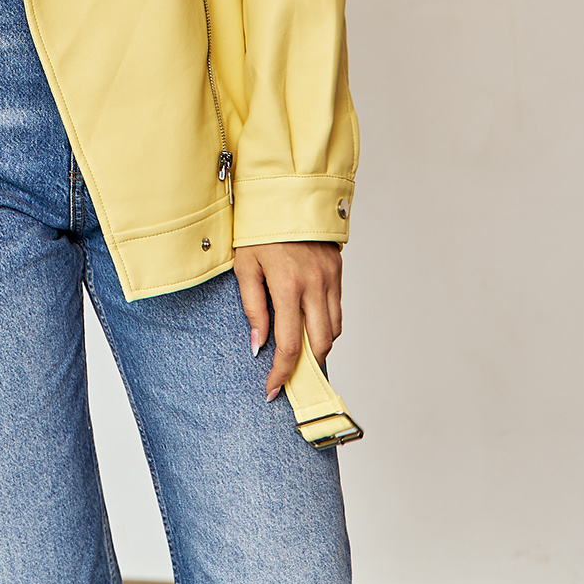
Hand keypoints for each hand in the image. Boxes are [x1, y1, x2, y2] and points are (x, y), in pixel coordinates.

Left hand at [233, 242, 342, 402]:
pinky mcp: (338, 271)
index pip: (288, 344)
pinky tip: (308, 326)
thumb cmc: (258, 231)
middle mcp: (314, 284)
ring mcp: (330, 278)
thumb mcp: (245, 268)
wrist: (285, 194)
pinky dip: (325, 326)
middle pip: (319, 344)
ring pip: (333, 330)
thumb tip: (258, 345)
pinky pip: (336, 310)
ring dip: (317, 347)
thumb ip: (253, 309)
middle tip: (290, 378)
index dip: (281, 373)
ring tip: (298, 353)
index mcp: (287, 285)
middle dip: (305, 366)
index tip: (273, 389)